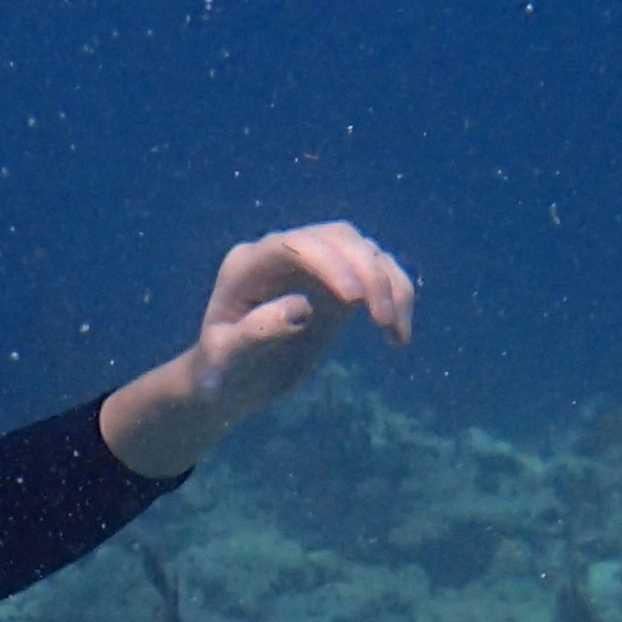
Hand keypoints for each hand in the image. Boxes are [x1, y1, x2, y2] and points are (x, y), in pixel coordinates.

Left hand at [100, 220, 416, 479]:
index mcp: (247, 266)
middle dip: (366, 272)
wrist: (235, 383)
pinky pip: (376, 273)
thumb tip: (300, 307)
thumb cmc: (223, 373)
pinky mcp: (337, 282)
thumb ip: (256, 332)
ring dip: (388, 284)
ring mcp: (312, 264)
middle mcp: (281, 254)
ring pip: (363, 250)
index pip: (292, 245)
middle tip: (383, 319)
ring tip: (394, 332)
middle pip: (336, 238)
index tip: (356, 300)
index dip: (328, 263)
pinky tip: (398, 337)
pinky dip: (396, 297)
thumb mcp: (228, 361)